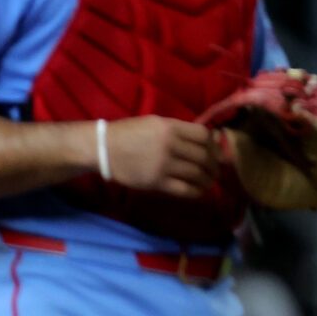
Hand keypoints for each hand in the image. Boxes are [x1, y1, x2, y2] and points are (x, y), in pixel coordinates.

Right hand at [102, 116, 220, 198]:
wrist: (102, 148)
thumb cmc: (128, 133)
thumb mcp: (154, 123)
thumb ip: (180, 130)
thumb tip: (210, 140)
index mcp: (169, 128)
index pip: (204, 136)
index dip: (213, 145)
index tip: (213, 152)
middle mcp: (170, 145)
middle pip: (204, 157)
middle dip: (213, 166)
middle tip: (214, 171)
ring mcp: (163, 165)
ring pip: (198, 174)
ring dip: (207, 180)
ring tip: (207, 182)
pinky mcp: (156, 181)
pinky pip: (185, 189)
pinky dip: (196, 192)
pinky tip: (197, 191)